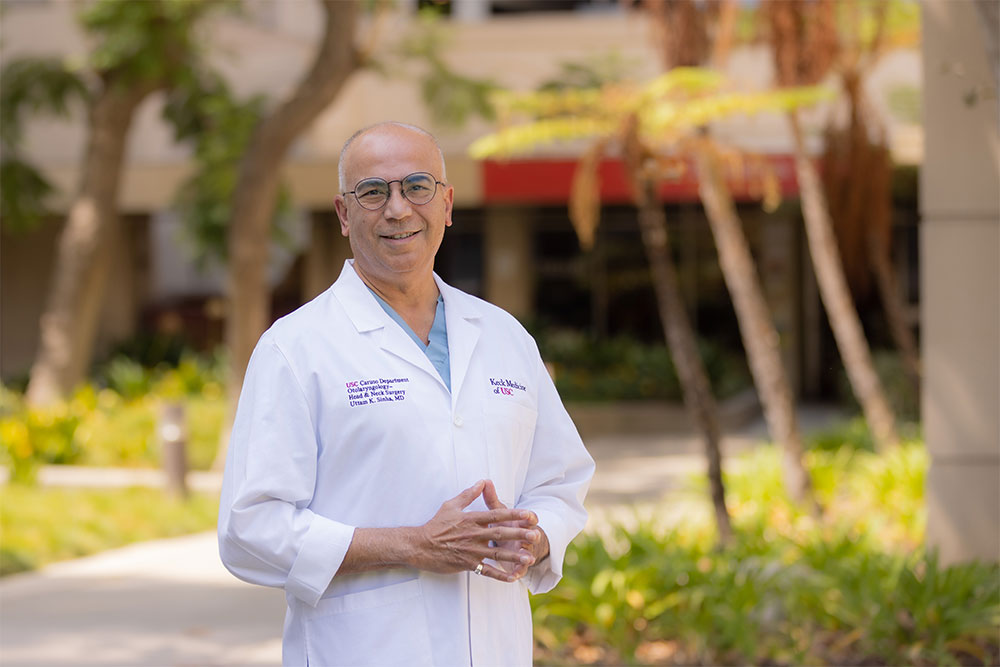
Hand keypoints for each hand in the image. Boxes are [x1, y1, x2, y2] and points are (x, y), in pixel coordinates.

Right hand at [409, 480, 539, 582]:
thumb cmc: (436, 525)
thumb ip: (468, 494)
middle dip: (519, 534)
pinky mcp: (467, 564)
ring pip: (496, 554)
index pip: (496, 515)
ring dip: (514, 556)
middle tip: (536, 535)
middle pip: (500, 534)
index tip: (529, 515)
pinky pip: (486, 571)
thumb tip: (482, 482)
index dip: (514, 515)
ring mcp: (471, 551)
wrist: (420, 545)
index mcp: (471, 519)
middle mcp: (473, 535)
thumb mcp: (451, 505)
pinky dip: (499, 575)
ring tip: (530, 557)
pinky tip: (512, 577)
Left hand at [482, 480, 547, 581]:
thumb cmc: (504, 524)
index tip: (530, 515)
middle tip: (534, 536)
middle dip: (530, 535)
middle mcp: (523, 536)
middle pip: (528, 535)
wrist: (513, 542)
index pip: (527, 517)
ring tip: (528, 559)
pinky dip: (515, 573)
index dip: (529, 516)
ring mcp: (521, 551)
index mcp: (519, 522)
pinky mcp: (517, 565)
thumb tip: (485, 481)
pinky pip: (516, 570)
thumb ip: (491, 499)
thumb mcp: (498, 512)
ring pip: (523, 554)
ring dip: (525, 556)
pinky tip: (513, 577)